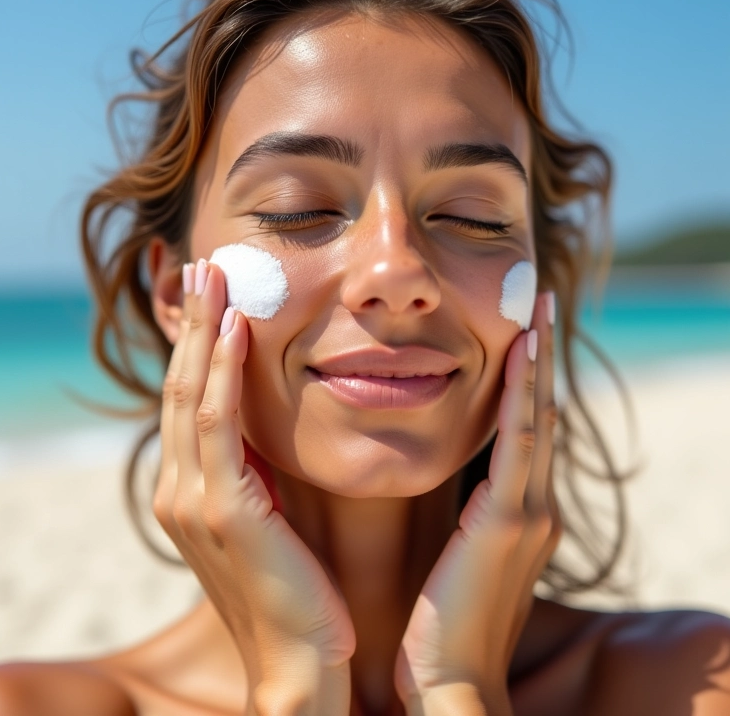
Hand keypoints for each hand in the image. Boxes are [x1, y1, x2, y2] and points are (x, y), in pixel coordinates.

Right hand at [154, 258, 354, 713]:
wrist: (304, 662)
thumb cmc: (297, 590)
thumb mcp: (270, 518)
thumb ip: (259, 474)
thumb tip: (271, 429)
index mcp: (192, 489)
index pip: (191, 399)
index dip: (198, 345)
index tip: (213, 296)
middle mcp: (179, 488)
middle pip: (182, 385)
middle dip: (191, 323)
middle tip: (203, 265)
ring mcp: (192, 499)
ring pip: (192, 393)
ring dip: (200, 331)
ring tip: (213, 275)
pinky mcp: (223, 510)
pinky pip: (220, 424)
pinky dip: (222, 372)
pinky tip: (234, 329)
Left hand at [394, 292, 561, 714]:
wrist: (448, 681)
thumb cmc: (442, 624)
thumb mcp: (458, 557)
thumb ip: (464, 518)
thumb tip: (451, 482)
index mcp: (518, 513)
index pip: (526, 431)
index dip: (527, 381)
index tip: (521, 334)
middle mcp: (534, 506)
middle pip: (539, 414)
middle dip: (539, 359)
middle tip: (535, 304)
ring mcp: (528, 513)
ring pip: (535, 419)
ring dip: (536, 364)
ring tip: (534, 312)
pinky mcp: (509, 524)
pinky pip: (519, 445)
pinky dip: (522, 397)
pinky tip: (522, 356)